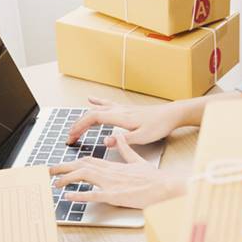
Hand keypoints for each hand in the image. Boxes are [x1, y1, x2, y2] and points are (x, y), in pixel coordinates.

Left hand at [50, 133, 185, 207]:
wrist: (165, 186)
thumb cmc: (153, 177)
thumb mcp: (137, 160)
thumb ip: (125, 149)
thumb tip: (118, 137)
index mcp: (114, 165)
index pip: (88, 160)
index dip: (72, 161)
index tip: (61, 164)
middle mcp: (110, 172)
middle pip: (82, 166)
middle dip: (63, 167)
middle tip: (48, 171)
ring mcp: (111, 183)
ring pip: (84, 176)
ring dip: (67, 179)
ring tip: (54, 183)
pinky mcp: (115, 195)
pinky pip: (93, 194)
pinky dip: (79, 194)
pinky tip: (68, 196)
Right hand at [66, 96, 183, 145]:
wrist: (172, 115)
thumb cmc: (159, 126)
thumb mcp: (143, 137)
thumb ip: (123, 140)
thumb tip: (105, 142)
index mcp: (120, 117)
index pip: (93, 118)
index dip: (80, 126)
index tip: (71, 137)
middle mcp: (119, 110)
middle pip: (92, 114)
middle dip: (78, 125)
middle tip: (70, 138)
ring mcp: (122, 108)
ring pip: (98, 109)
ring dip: (85, 117)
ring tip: (75, 125)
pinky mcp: (127, 109)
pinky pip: (106, 104)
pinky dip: (96, 103)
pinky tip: (91, 99)